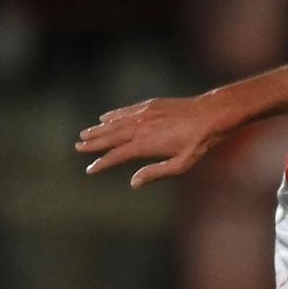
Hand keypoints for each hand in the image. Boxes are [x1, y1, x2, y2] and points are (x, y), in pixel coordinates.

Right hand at [76, 95, 228, 188]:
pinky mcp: (150, 105)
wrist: (210, 114)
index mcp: (145, 145)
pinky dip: (113, 115)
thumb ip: (155, 173)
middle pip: (110, 137)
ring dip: (99, 129)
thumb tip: (133, 183)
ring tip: (84, 134)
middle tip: (77, 147)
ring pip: (115, 123)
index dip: (102, 163)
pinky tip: (105, 117)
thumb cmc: (198, 142)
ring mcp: (144, 114)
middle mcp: (140, 127)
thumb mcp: (180, 164)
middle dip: (93, 143)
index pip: (116, 156)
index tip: (90, 169)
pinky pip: (126, 111)